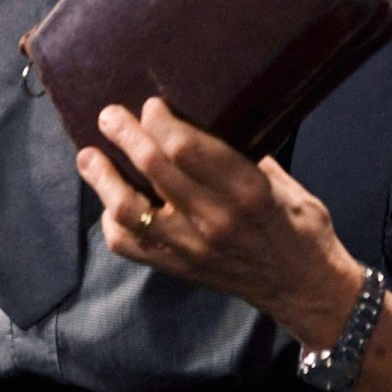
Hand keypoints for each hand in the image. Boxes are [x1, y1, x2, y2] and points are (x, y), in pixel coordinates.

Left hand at [76, 97, 357, 333]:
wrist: (303, 288)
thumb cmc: (299, 224)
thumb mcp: (283, 179)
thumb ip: (245, 151)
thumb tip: (207, 112)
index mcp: (248, 191)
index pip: (188, 149)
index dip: (160, 120)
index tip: (151, 104)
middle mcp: (215, 219)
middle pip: (153, 168)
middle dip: (125, 134)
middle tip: (110, 115)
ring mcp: (192, 248)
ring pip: (129, 210)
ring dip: (103, 178)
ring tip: (89, 155)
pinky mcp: (178, 268)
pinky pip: (130, 245)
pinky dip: (111, 220)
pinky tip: (108, 200)